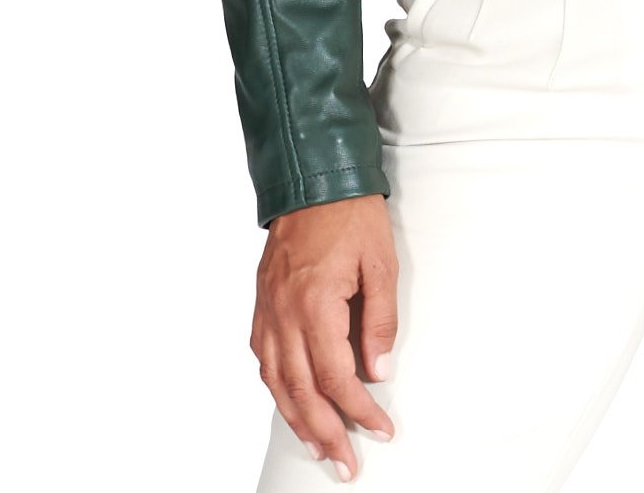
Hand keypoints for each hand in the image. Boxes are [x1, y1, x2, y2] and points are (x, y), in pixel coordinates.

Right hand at [251, 194, 399, 481]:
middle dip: (325, 434)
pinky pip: (264, 358)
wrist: (313, 178)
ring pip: (276, 382)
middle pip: (301, 391)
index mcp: (315, 303)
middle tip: (345, 464)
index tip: (380, 430)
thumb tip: (378, 371)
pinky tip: (291, 403)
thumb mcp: (381, 263)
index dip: (359, 411)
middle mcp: (284, 313)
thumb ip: (380, 320)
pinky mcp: (261, 303)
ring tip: (319, 447)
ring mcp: (267, 309)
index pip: (337, 377)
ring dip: (297, 420)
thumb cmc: (352, 215)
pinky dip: (277, 388)